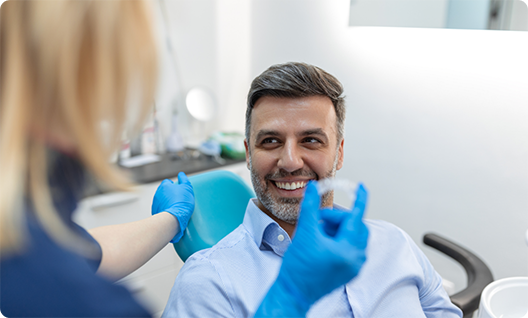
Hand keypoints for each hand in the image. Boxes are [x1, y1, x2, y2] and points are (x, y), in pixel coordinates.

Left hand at [151, 172, 194, 242]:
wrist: (173, 218)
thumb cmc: (181, 203)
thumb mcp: (187, 188)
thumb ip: (184, 180)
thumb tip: (181, 174)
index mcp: (164, 185)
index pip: (168, 182)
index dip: (174, 185)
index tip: (179, 190)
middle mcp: (158, 193)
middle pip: (164, 191)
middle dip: (170, 194)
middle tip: (178, 199)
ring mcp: (155, 203)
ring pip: (162, 200)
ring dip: (167, 202)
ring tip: (176, 207)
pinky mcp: (155, 211)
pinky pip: (160, 208)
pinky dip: (165, 209)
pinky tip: (172, 212)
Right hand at [255, 181, 368, 316]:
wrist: (292, 293)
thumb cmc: (298, 268)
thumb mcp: (304, 233)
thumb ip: (311, 208)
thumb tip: (313, 188)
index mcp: (348, 250)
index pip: (358, 217)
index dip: (360, 199)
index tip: (362, 187)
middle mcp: (355, 259)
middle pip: (355, 227)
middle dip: (338, 218)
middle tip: (319, 219)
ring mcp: (353, 267)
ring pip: (351, 237)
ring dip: (336, 229)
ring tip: (317, 231)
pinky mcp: (347, 271)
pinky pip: (348, 247)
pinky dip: (337, 239)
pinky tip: (320, 241)